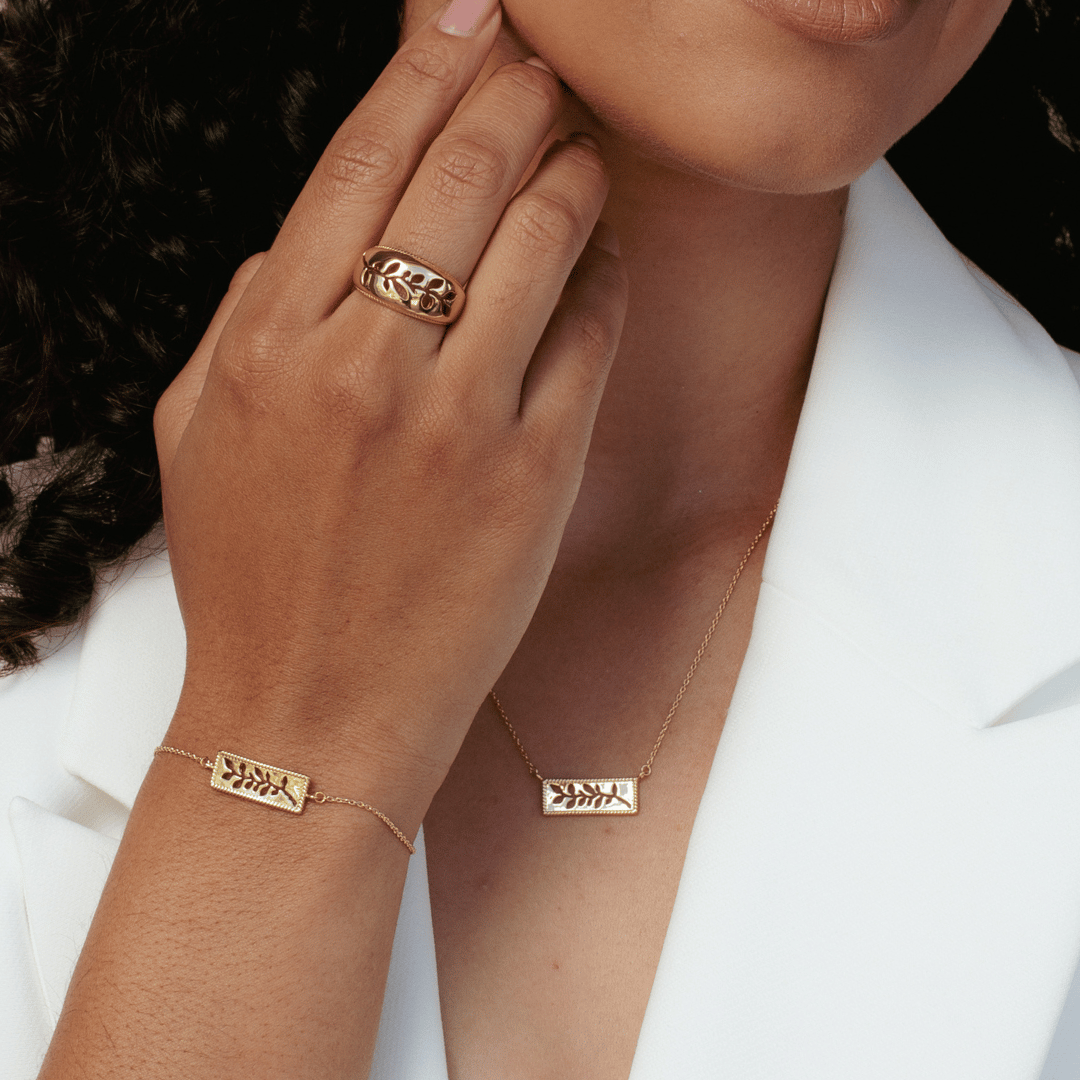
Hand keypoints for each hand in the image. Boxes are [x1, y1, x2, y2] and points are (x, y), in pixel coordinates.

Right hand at [152, 0, 627, 814]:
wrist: (309, 714)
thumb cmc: (254, 582)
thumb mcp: (199, 434)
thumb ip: (244, 318)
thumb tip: (307, 238)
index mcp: (269, 340)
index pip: (362, 160)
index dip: (426, 68)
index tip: (469, 20)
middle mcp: (364, 363)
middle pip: (459, 175)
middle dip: (513, 92)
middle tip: (543, 59)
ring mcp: (458, 418)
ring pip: (539, 237)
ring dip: (568, 169)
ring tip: (580, 142)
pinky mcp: (534, 473)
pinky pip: (587, 335)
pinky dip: (602, 274)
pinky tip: (602, 249)